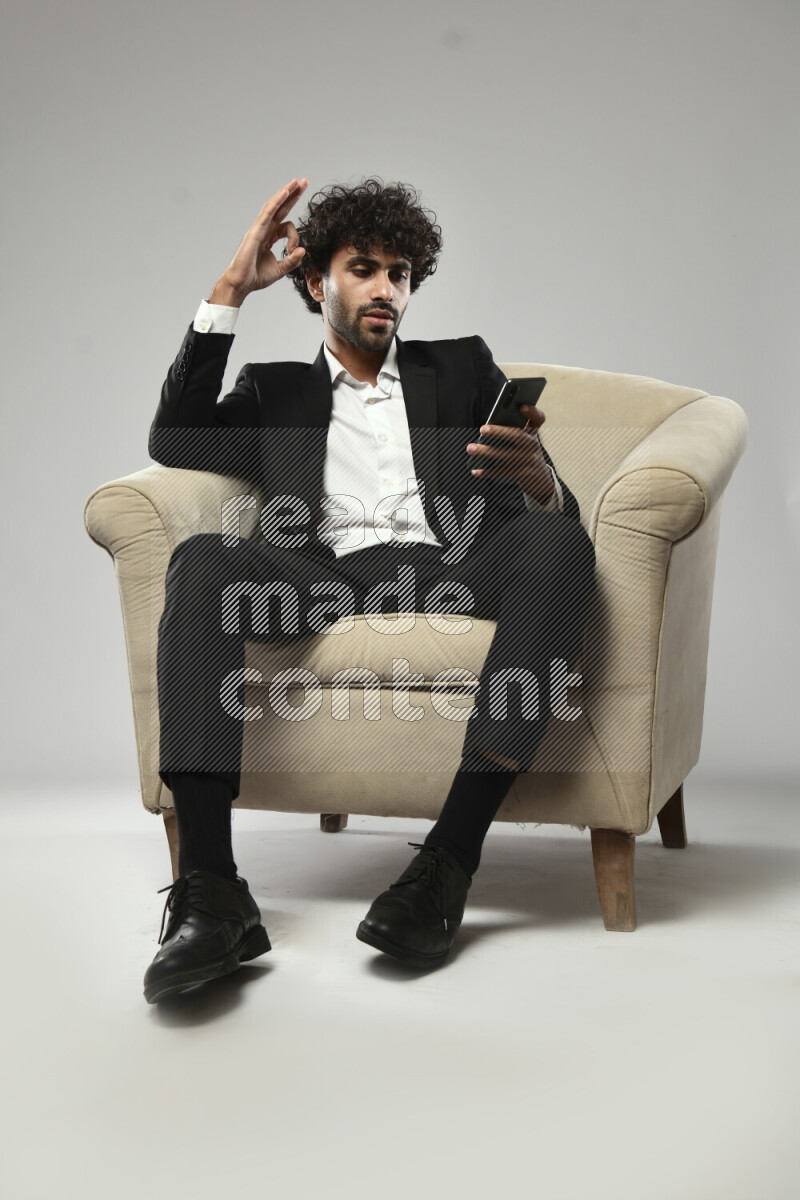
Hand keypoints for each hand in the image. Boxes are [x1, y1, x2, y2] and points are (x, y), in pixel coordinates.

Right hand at [209, 178, 308, 305]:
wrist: (241, 284)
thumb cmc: (256, 277)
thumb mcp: (280, 270)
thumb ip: (292, 261)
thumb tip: (303, 251)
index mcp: (269, 237)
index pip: (286, 226)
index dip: (295, 236)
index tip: (294, 251)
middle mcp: (264, 229)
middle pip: (281, 207)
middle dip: (293, 194)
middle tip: (304, 181)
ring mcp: (259, 228)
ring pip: (274, 205)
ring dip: (286, 192)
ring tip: (297, 182)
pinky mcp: (256, 230)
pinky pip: (268, 212)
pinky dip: (277, 201)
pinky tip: (286, 192)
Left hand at [466, 404, 554, 502]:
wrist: (539, 477)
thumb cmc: (524, 452)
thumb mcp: (525, 439)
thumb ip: (513, 429)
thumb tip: (487, 428)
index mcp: (533, 432)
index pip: (538, 418)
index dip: (532, 412)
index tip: (522, 406)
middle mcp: (533, 444)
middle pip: (517, 435)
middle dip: (499, 431)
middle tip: (482, 429)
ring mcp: (530, 459)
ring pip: (506, 454)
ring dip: (486, 452)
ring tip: (470, 448)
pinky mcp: (524, 474)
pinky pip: (503, 472)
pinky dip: (488, 471)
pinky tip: (475, 471)